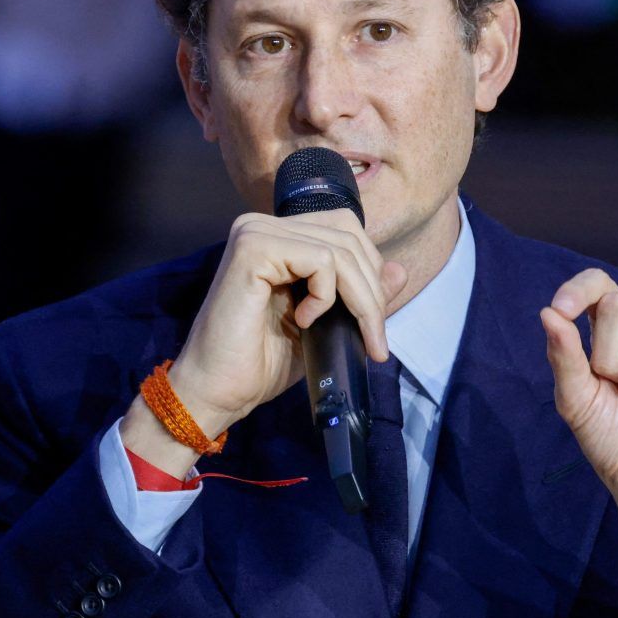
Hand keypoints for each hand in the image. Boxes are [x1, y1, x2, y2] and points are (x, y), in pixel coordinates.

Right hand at [121, 209, 407, 476]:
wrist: (217, 392)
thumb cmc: (262, 361)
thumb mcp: (327, 324)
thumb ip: (357, 293)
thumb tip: (400, 269)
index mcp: (278, 237)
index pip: (346, 230)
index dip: (371, 273)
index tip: (375, 326)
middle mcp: (263, 225)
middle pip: (348, 235)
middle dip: (372, 291)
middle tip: (375, 339)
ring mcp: (254, 232)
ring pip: (341, 249)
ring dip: (361, 300)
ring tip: (354, 336)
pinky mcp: (252, 248)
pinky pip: (321, 259)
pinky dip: (326, 295)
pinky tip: (304, 320)